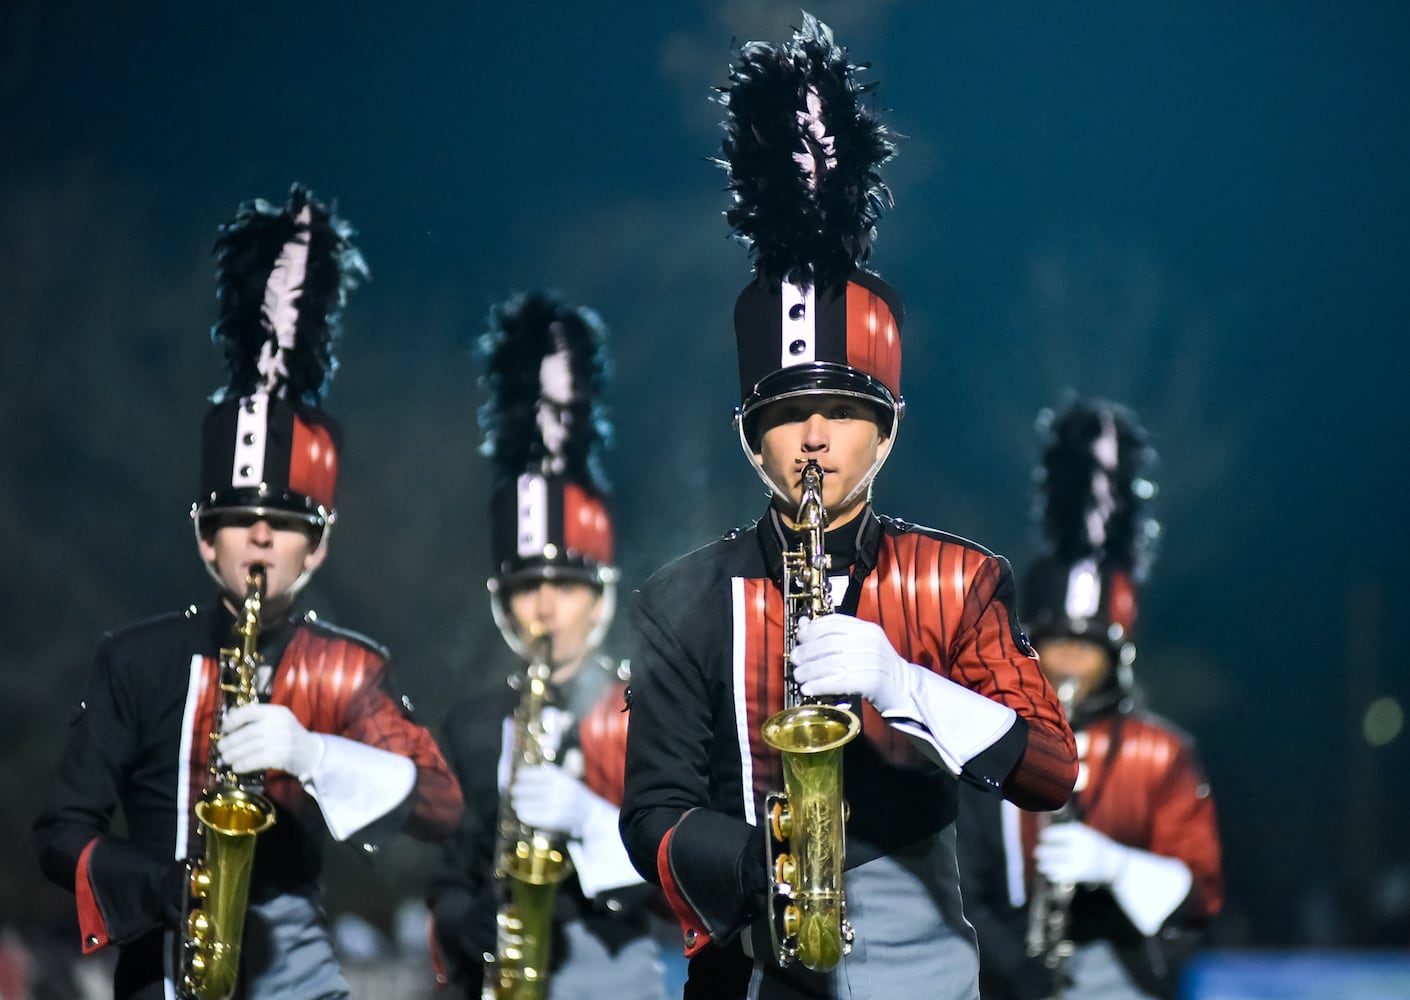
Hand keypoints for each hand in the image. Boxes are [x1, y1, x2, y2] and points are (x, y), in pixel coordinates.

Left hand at [219, 703, 322, 780]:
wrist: (311, 752)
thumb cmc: (289, 736)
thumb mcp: (278, 721)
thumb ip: (258, 720)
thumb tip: (228, 721)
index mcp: (277, 712)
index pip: (250, 711)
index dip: (233, 720)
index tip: (224, 729)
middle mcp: (280, 723)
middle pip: (247, 732)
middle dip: (230, 742)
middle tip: (220, 748)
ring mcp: (283, 739)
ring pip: (250, 747)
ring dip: (234, 755)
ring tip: (225, 759)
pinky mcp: (283, 755)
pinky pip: (258, 760)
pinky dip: (244, 764)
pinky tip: (237, 767)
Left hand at [510, 765, 597, 837]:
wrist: (591, 815)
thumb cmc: (576, 796)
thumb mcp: (569, 780)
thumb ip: (554, 773)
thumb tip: (532, 768)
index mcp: (562, 779)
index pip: (539, 774)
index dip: (526, 775)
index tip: (517, 776)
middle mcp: (560, 790)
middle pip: (533, 789)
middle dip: (520, 790)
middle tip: (513, 791)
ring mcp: (558, 805)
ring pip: (532, 803)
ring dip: (520, 803)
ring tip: (515, 803)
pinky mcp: (555, 819)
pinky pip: (535, 816)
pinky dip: (526, 815)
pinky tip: (521, 814)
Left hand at [790, 615, 913, 714]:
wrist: (904, 689)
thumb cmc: (877, 667)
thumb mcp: (859, 645)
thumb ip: (834, 636)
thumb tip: (802, 625)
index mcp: (867, 629)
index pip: (834, 622)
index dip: (812, 629)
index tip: (799, 638)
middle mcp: (870, 642)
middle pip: (830, 643)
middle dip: (807, 651)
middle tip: (794, 659)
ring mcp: (873, 661)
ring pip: (832, 663)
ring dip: (809, 671)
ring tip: (798, 676)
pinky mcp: (872, 682)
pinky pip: (839, 682)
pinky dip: (820, 685)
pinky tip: (808, 689)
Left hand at [1034, 821, 1129, 886]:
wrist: (1116, 865)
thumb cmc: (1096, 848)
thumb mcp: (1086, 834)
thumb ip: (1067, 833)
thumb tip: (1043, 834)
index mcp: (1080, 834)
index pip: (1057, 833)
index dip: (1047, 836)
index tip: (1042, 837)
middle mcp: (1079, 846)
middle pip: (1055, 850)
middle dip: (1043, 852)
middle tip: (1037, 852)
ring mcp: (1080, 861)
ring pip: (1056, 864)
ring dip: (1046, 865)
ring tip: (1041, 865)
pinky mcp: (1080, 875)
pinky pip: (1061, 875)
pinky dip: (1054, 874)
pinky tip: (1050, 873)